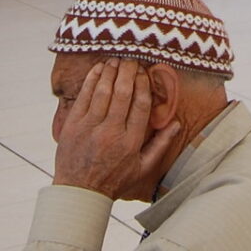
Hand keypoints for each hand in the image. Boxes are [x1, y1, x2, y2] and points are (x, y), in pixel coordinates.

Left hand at [51, 59, 180, 200]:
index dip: (143, 84)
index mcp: (130, 142)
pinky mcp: (73, 125)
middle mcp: (111, 132)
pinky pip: (84, 96)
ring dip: (110, 71)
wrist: (80, 192)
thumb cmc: (113, 180)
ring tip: (116, 60)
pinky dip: (92, 80)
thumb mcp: (142, 167)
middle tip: (130, 59)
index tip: (143, 73)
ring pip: (103, 91)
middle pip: (122, 93)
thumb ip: (161, 145)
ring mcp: (90, 127)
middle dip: (128, 71)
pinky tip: (98, 69)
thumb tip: (177, 124)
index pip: (141, 105)